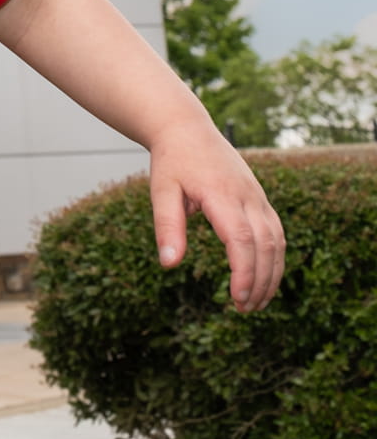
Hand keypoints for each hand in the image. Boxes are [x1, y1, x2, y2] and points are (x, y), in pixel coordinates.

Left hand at [148, 126, 284, 312]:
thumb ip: (167, 227)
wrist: (187, 129)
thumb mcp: (161, 192)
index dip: (244, 270)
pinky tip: (265, 277)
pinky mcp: (260, 199)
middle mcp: (247, 196)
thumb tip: (169, 264)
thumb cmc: (171, 162)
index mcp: (221, 195)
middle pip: (266, 245)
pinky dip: (275, 257)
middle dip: (260, 280)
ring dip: (272, 273)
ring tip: (257, 303)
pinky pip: (276, 232)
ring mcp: (258, 197)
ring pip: (277, 240)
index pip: (241, 239)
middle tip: (246, 309)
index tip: (237, 297)